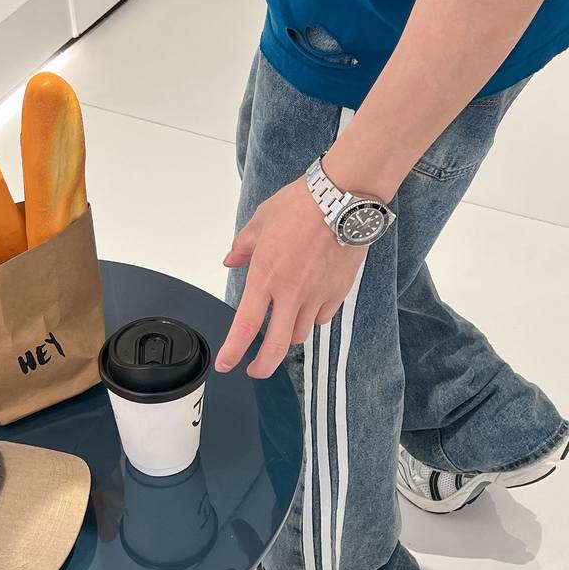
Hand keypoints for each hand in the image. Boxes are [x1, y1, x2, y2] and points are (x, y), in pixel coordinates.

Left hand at [216, 176, 366, 377]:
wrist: (343, 199)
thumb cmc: (301, 204)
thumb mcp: (261, 220)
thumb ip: (243, 246)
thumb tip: (230, 260)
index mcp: (265, 276)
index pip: (245, 326)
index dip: (233, 351)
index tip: (226, 364)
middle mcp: (290, 293)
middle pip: (276, 346)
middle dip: (263, 366)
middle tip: (255, 370)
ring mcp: (316, 295)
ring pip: (300, 334)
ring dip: (287, 336)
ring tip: (282, 325)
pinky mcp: (338, 293)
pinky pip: (322, 317)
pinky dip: (312, 318)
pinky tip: (309, 306)